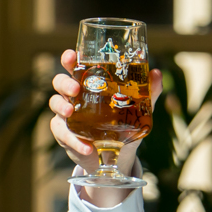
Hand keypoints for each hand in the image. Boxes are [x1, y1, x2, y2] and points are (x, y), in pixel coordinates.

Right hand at [46, 48, 162, 204]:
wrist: (118, 155)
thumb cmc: (124, 124)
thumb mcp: (139, 108)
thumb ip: (148, 92)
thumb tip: (156, 73)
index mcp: (88, 83)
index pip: (74, 66)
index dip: (69, 59)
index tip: (71, 56)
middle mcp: (74, 96)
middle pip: (59, 82)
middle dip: (64, 83)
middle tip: (75, 88)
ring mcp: (67, 115)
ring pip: (54, 105)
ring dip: (61, 107)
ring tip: (70, 112)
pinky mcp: (66, 135)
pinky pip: (63, 135)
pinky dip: (75, 141)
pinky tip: (87, 148)